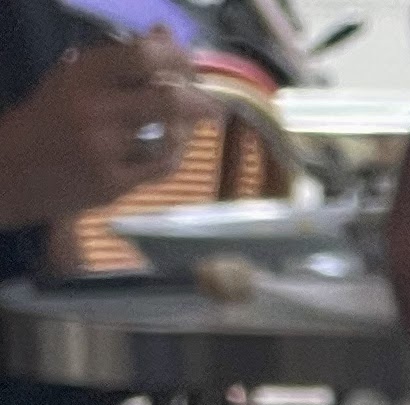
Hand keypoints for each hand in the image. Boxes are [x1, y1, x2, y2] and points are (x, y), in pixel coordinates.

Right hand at [0, 39, 185, 228]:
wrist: (12, 169)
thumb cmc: (49, 118)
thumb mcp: (74, 77)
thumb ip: (118, 60)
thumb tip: (164, 36)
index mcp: (84, 73)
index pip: (143, 57)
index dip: (175, 56)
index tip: (187, 59)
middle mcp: (96, 109)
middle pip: (167, 98)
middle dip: (197, 98)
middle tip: (210, 100)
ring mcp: (105, 149)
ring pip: (169, 136)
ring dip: (188, 129)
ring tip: (190, 124)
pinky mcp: (113, 183)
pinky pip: (160, 167)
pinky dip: (173, 155)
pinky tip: (171, 148)